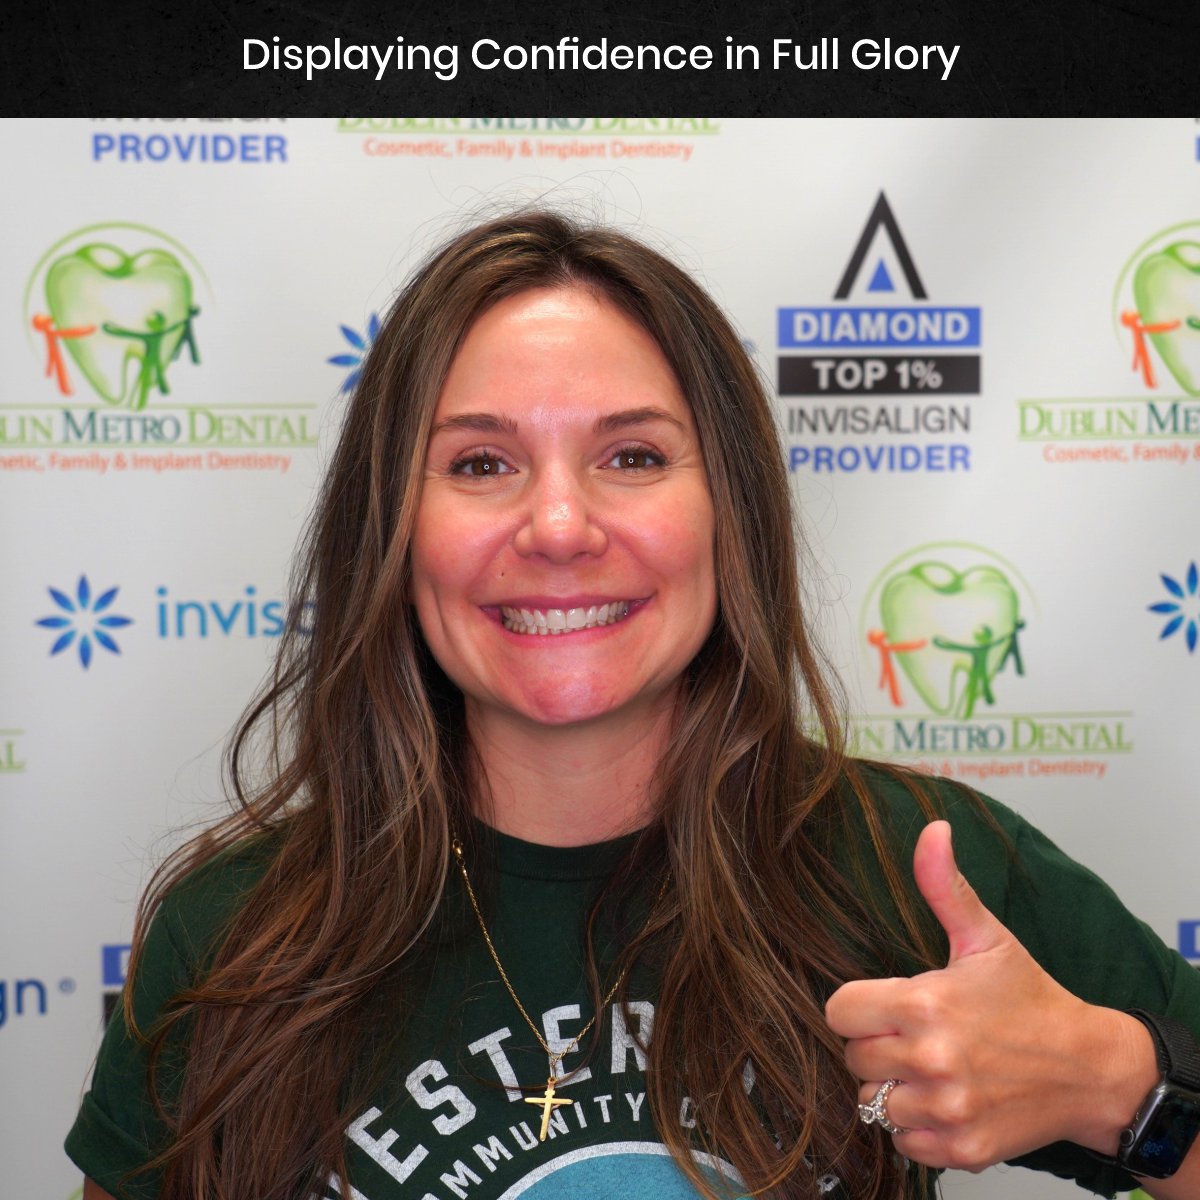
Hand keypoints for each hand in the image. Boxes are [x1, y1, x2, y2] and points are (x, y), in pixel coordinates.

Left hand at [824, 820, 1156, 1171]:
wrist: (1089, 1069)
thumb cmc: (1031, 1000)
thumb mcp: (986, 937)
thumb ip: (944, 885)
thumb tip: (932, 830)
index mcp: (925, 1004)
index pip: (838, 1011)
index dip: (858, 1005)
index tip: (887, 1002)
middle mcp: (932, 1060)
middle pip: (852, 1056)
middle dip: (876, 1043)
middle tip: (916, 1032)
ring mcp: (947, 1109)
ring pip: (875, 1101)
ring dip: (895, 1086)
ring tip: (932, 1065)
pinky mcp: (962, 1148)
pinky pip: (904, 1141)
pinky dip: (916, 1126)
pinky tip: (944, 1098)